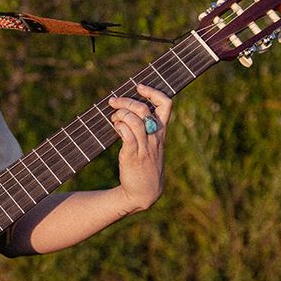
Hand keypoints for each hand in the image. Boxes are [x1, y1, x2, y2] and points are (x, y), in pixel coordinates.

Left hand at [108, 83, 171, 213]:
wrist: (144, 193)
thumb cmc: (145, 166)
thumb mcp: (152, 145)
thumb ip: (145, 128)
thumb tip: (128, 109)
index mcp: (161, 132)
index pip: (166, 104)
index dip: (153, 91)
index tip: (139, 87)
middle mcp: (155, 137)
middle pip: (144, 109)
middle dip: (127, 101)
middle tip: (114, 102)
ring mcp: (144, 147)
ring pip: (135, 120)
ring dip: (120, 114)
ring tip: (113, 119)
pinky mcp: (133, 156)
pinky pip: (127, 136)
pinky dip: (119, 127)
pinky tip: (115, 129)